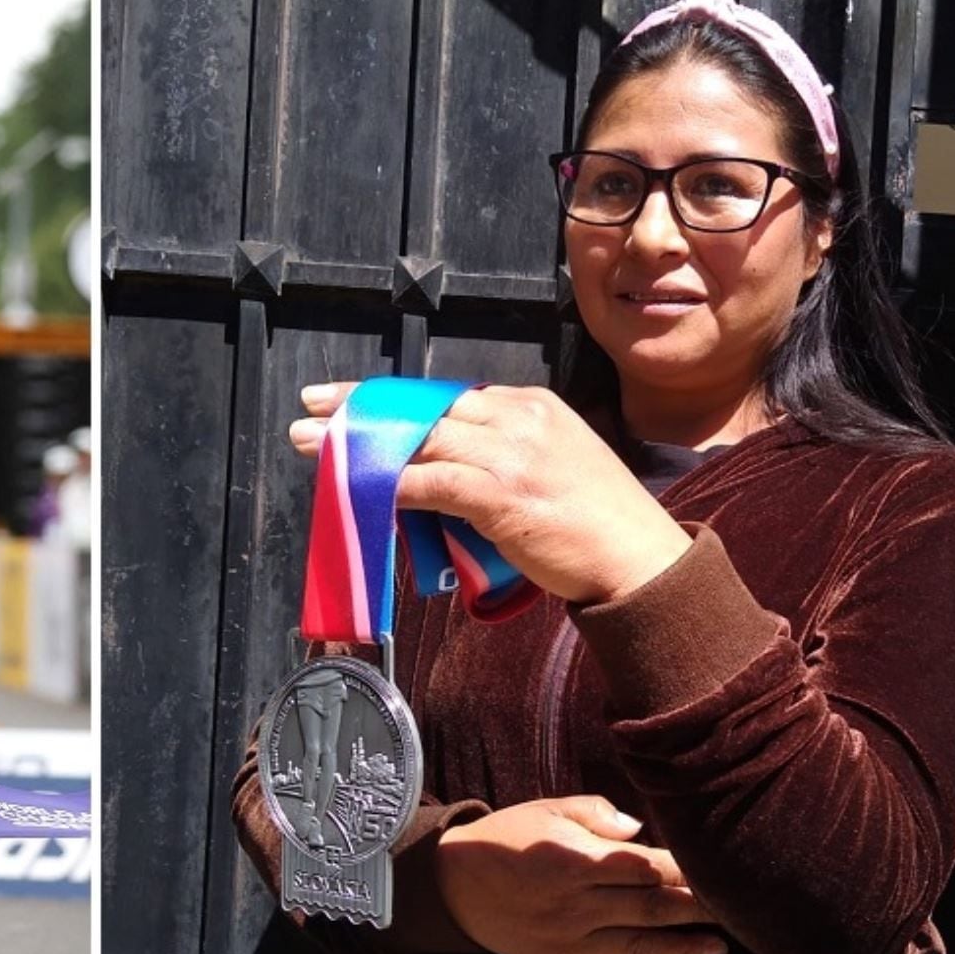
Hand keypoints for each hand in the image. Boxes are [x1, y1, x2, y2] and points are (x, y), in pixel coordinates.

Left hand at [291, 382, 691, 604]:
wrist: (640, 559)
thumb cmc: (595, 524)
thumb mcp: (550, 464)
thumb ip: (499, 455)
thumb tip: (439, 469)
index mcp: (529, 405)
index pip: (446, 394)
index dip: (393, 398)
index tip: (351, 400)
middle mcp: (518, 418)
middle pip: (424, 406)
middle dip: (364, 408)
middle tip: (314, 410)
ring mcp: (511, 453)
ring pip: (421, 439)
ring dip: (363, 444)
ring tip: (317, 446)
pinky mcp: (502, 493)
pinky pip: (433, 481)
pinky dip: (392, 483)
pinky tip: (362, 487)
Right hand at [435, 796, 727, 953]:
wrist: (454, 883)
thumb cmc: (507, 837)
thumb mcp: (546, 809)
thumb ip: (596, 815)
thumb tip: (641, 831)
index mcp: (574, 860)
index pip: (644, 866)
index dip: (684, 870)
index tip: (720, 870)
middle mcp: (576, 904)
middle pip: (650, 909)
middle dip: (698, 910)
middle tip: (741, 910)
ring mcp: (569, 939)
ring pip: (637, 947)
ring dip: (683, 950)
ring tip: (721, 949)